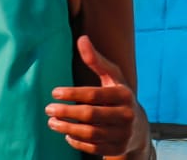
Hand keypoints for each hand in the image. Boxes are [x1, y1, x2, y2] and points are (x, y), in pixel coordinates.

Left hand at [46, 35, 147, 156]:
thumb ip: (96, 60)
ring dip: (67, 128)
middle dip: (66, 112)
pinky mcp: (118, 149)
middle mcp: (126, 116)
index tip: (54, 92)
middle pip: (90, 115)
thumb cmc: (118, 96)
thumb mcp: (112, 77)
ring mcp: (123, 135)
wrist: (138, 127)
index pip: (94, 95)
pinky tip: (66, 133)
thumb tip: (82, 39)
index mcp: (124, 95)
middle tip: (48, 109)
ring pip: (90, 133)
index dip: (73, 93)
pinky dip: (77, 142)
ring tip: (52, 122)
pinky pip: (93, 148)